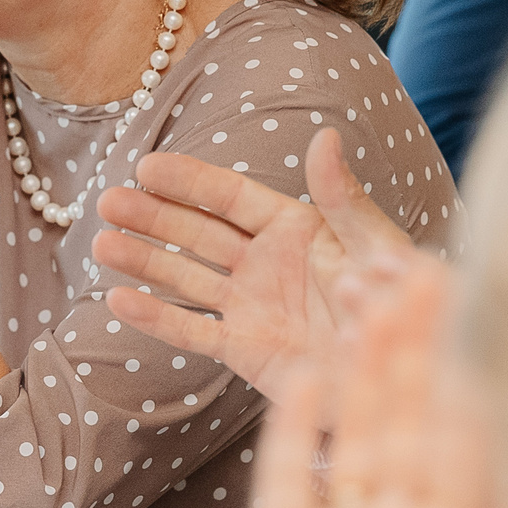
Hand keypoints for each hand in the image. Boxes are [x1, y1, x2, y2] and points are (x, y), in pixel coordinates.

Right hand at [92, 128, 425, 401]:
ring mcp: (252, 306)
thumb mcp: (377, 246)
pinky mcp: (246, 350)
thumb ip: (343, 198)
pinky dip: (156, 318)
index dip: (188, 182)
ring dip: (143, 260)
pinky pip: (193, 331)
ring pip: (186, 277)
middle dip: (151, 216)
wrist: (408, 371)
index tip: (145, 165)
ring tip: (100, 244)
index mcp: (296, 228)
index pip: (230, 197)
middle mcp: (266, 263)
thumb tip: (323, 137)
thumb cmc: (406, 302)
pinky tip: (117, 300)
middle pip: (197, 233)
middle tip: (107, 202)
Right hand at [218, 259, 507, 507]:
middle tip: (435, 270)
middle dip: (433, 355)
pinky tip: (303, 366)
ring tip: (374, 290)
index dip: (502, 389)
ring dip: (370, 370)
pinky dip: (296, 428)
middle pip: (431, 435)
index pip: (503, 461)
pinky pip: (290, 484)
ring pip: (365, 442)